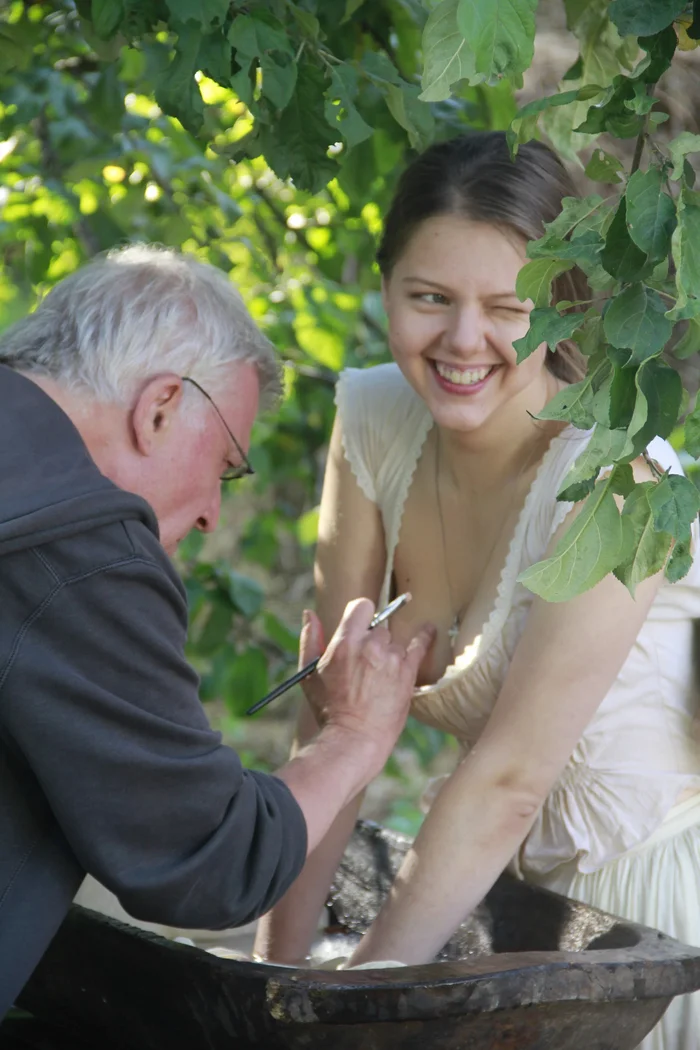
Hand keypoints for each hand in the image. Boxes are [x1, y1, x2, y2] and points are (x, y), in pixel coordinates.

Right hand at [300, 599, 434, 762]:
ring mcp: (391, 657)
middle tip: (366, 664)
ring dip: (388, 652)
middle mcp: (370, 645)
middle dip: (372, 641)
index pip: (361, 606)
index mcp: (345, 642)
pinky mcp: (407, 671)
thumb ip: (310, 640)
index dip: (360, 615)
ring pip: (394, 641)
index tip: (361, 626)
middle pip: (378, 627)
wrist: (355, 738)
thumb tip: (309, 613)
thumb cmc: (329, 709)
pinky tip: (429, 630)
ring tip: (382, 673)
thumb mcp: (310, 673)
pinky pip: (420, 646)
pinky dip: (425, 637)